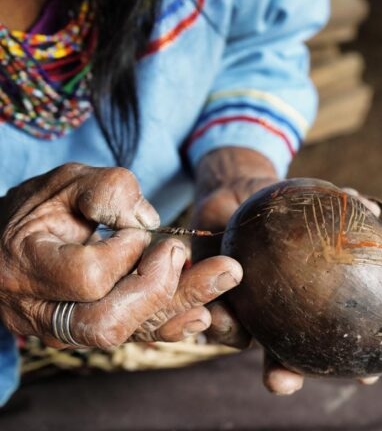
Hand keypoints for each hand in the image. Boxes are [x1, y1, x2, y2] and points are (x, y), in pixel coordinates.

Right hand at [0, 163, 240, 348]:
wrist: (14, 239)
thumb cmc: (42, 206)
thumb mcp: (68, 181)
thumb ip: (107, 190)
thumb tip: (149, 222)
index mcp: (28, 266)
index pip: (89, 277)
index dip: (124, 252)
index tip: (135, 229)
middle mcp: (42, 311)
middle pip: (109, 322)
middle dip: (163, 290)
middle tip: (199, 258)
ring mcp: (66, 328)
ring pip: (127, 332)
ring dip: (181, 305)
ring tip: (225, 278)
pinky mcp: (91, 329)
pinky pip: (132, 336)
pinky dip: (171, 325)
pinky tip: (203, 314)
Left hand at [192, 148, 381, 394]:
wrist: (238, 195)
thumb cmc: (284, 207)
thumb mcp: (312, 203)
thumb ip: (342, 207)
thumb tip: (375, 210)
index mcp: (299, 305)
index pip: (326, 343)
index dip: (348, 365)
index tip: (367, 377)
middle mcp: (269, 314)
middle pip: (278, 357)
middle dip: (282, 375)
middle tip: (283, 383)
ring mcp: (239, 305)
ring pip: (236, 336)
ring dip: (234, 337)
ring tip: (233, 328)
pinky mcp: (206, 292)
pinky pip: (207, 308)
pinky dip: (213, 312)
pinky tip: (215, 307)